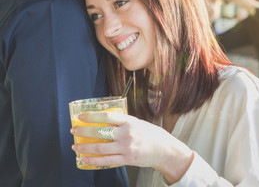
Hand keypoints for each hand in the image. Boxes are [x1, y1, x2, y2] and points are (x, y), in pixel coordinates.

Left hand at [70, 112, 193, 183]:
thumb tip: (105, 121)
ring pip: (100, 148)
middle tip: (74, 131)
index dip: (92, 116)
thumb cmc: (152, 135)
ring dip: (84, 148)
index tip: (81, 116)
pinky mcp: (127, 160)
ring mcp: (127, 148)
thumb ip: (123, 123)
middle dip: (83, 132)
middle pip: (100, 132)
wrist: (165, 150)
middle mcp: (127, 134)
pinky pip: (107, 161)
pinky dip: (93, 161)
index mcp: (130, 121)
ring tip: (75, 147)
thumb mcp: (138, 123)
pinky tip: (85, 159)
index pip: (107, 116)